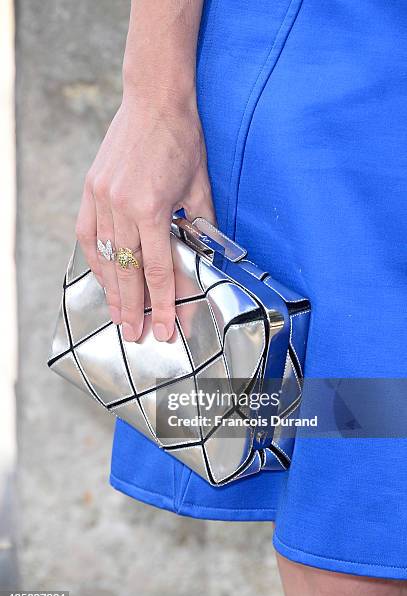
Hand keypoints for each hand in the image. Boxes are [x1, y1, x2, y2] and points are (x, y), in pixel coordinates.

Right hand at [75, 91, 215, 342]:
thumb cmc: (182, 141)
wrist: (154, 100)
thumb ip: (199, 228)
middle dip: (133, 308)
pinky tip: (103, 280)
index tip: (164, 329)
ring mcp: (100, 198)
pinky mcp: (91, 190)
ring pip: (104, 258)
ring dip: (112, 291)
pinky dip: (95, 260)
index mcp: (152, 209)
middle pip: (127, 272)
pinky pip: (87, 236)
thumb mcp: (200, 188)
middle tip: (135, 336)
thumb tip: (201, 261)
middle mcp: (121, 207)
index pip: (158, 270)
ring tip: (118, 317)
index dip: (162, 305)